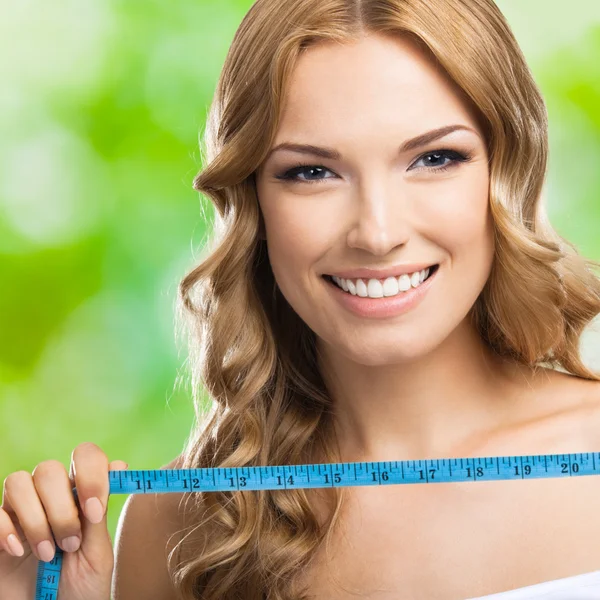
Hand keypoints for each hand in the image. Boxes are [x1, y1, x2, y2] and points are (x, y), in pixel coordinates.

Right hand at [0, 442, 127, 599]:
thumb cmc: (81, 589)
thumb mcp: (97, 552)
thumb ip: (100, 511)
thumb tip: (119, 465)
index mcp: (81, 494)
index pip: (85, 456)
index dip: (90, 473)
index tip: (94, 511)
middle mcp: (50, 496)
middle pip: (49, 469)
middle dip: (61, 508)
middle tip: (71, 543)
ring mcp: (21, 512)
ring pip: (19, 481)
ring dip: (36, 519)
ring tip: (48, 554)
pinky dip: (7, 529)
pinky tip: (17, 552)